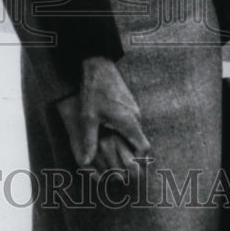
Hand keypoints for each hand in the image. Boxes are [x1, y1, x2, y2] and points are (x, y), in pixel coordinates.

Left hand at [57, 57, 150, 178]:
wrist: (98, 64)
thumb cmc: (93, 90)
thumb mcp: (89, 117)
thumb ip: (89, 140)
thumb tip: (85, 162)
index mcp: (129, 122)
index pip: (143, 148)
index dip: (138, 160)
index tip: (129, 166)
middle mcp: (135, 116)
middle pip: (141, 142)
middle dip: (133, 154)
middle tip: (122, 164)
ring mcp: (134, 108)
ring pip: (137, 132)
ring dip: (129, 142)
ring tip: (116, 150)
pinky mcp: (129, 103)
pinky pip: (132, 122)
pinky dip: (126, 131)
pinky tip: (113, 133)